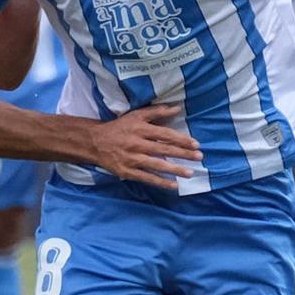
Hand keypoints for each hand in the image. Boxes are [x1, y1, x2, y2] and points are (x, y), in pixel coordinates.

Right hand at [86, 105, 202, 187]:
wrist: (95, 142)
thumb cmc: (119, 127)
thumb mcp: (136, 115)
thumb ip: (157, 112)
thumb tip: (177, 108)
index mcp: (140, 129)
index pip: (165, 134)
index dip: (181, 139)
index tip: (195, 144)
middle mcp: (137, 144)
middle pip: (163, 149)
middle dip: (183, 154)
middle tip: (199, 157)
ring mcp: (132, 159)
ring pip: (157, 165)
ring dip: (175, 169)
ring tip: (190, 173)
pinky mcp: (127, 171)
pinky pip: (147, 178)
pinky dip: (161, 182)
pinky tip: (174, 185)